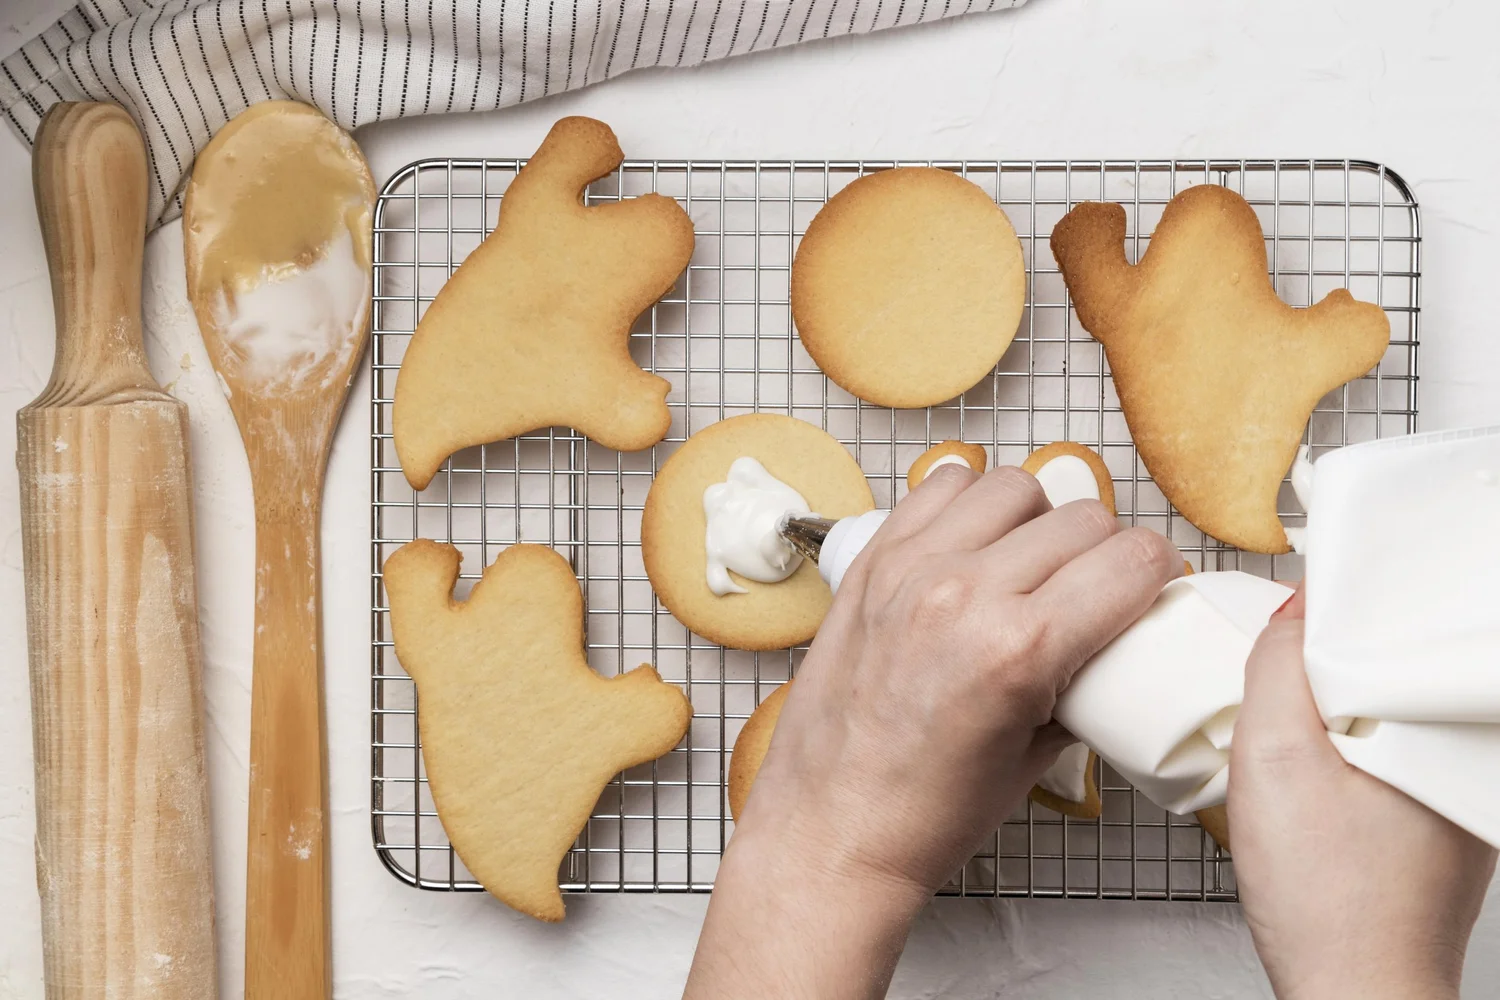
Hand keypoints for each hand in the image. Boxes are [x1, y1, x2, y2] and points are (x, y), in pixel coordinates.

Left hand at [685, 464, 1182, 998]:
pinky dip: (968, 504)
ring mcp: (910, 570)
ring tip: (1030, 563)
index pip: (1130, 559)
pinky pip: (939, 487)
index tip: (1154, 584)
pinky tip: (973, 544)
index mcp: (1020, 649)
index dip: (1158, 570)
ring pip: (1012, 487)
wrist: (832, 827)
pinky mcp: (871, 563)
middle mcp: (965, 594)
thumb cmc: (924, 812)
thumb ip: (1086, 683)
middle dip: (1105, 552)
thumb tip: (1116, 640)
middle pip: (1082, 519)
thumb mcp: (1036, 756)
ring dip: (1037, 519)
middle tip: (1096, 588)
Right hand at [1229, 586, 1496, 999]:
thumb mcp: (1275, 759)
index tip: (1287, 626)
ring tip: (1291, 736)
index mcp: (1450, 728)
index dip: (1327, 617)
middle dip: (1327, 666)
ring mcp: (1458, 795)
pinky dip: (1349, 755)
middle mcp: (1472, 758)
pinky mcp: (1439, 824)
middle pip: (1387, 670)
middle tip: (1278, 688)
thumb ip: (1277, 669)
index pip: (1392, 628)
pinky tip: (1314, 781)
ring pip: (1386, 715)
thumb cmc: (1328, 900)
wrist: (1353, 994)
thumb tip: (1296, 608)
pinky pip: (1389, 758)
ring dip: (1335, 712)